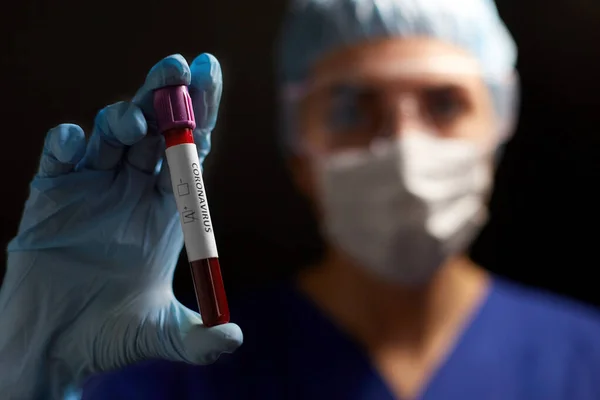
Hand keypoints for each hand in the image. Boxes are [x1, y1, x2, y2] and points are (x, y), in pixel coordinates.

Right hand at [0, 53, 241, 399]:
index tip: (209, 73)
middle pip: (156, 130)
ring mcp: (92, 189)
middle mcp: (134, 191)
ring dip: (123, 117)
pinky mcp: (52, 196)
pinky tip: (76, 141)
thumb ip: (197, 340)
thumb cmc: (109, 338)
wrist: (53, 348)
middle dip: (166, 95)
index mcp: (168, 209)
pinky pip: (59, 158)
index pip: (191, 149)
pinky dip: (67, 143)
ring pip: (110, 134)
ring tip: (136, 123)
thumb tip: (234, 340)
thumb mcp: (161, 337)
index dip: (201, 111)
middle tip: (178, 66)